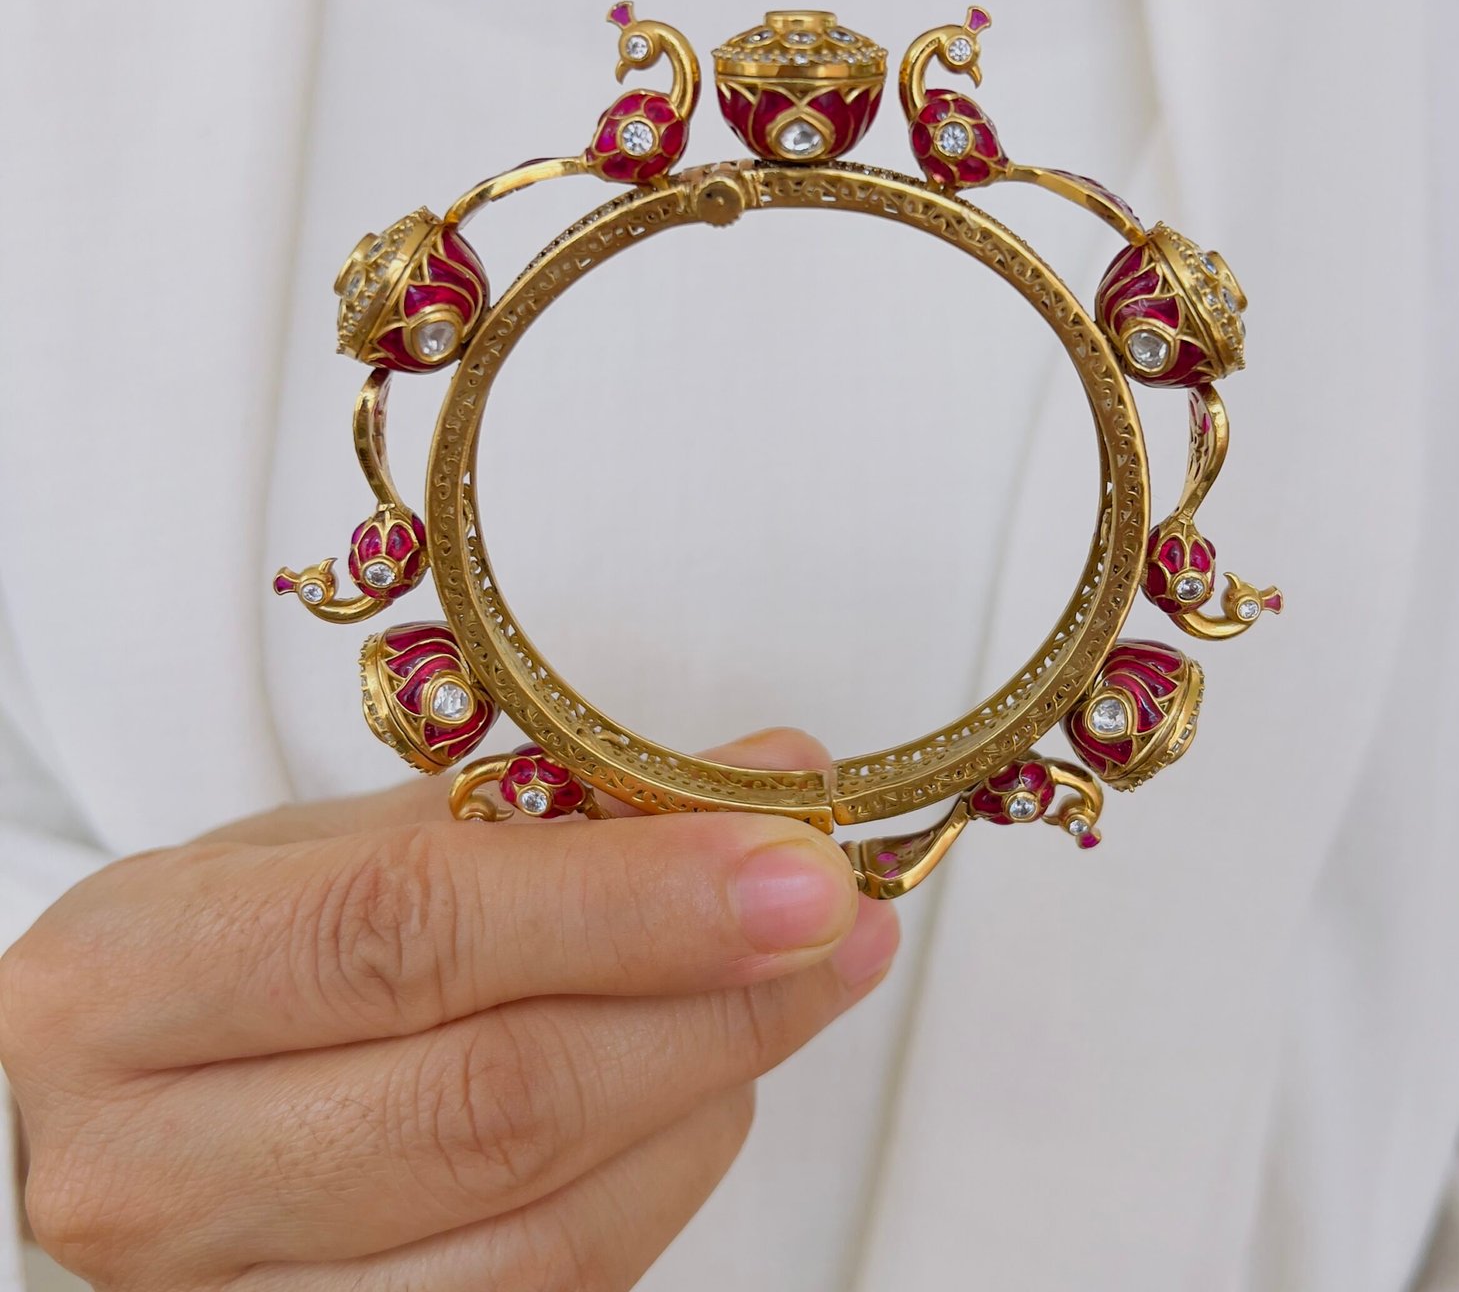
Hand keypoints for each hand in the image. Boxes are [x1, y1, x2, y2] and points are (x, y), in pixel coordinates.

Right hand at [0, 728, 896, 1289]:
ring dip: (709, 1095)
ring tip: (789, 992)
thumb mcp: (316, 852)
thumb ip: (532, 816)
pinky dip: (658, 1184)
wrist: (74, 1121)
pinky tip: (700, 1090)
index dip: (628, 899)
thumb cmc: (205, 966)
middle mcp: (151, 1171)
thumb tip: (756, 776)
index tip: (792, 862)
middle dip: (710, 1005)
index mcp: (133, 984)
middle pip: (494, 1100)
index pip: (410, 932)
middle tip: (836, 925)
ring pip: (540, 1229)